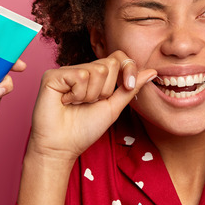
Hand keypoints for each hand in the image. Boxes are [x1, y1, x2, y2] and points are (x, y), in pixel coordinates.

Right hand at [27, 52, 155, 160]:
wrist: (63, 146)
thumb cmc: (84, 129)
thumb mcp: (114, 108)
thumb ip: (130, 89)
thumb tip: (152, 71)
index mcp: (95, 76)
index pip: (118, 58)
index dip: (128, 68)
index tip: (128, 85)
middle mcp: (81, 70)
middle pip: (109, 64)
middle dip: (106, 89)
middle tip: (90, 103)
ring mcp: (66, 71)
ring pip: (96, 70)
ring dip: (91, 95)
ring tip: (77, 104)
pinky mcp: (52, 75)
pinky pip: (79, 75)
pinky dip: (77, 94)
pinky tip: (66, 102)